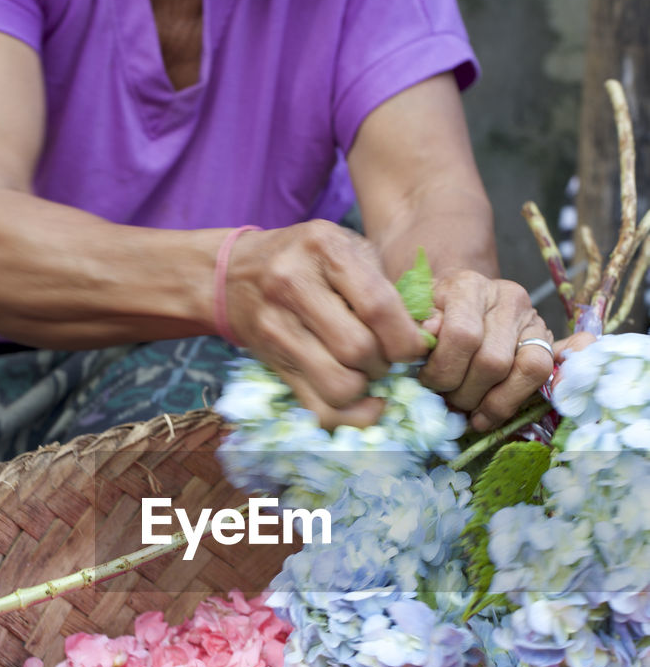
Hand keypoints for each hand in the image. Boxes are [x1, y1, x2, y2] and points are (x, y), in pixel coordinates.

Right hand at [226, 220, 426, 426]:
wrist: (233, 274)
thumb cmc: (308, 260)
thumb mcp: (347, 250)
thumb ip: (389, 285)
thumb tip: (432, 333)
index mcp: (324, 249)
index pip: (377, 306)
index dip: (407, 337)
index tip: (415, 347)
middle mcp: (293, 285)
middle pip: (358, 349)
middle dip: (386, 363)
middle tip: (387, 356)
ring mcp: (277, 327)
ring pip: (339, 384)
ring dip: (366, 388)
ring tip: (368, 372)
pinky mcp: (273, 363)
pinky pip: (318, 408)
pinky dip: (349, 416)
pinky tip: (362, 401)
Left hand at [416, 270, 554, 429]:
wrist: (465, 305)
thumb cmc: (436, 315)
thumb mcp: (417, 318)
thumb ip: (417, 327)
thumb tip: (428, 334)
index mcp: (468, 287)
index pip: (462, 335)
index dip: (442, 369)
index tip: (426, 379)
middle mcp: (506, 298)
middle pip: (490, 361)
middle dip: (461, 391)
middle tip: (444, 396)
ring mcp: (531, 319)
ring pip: (514, 372)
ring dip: (482, 401)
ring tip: (462, 404)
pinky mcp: (546, 341)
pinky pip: (536, 376)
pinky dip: (506, 404)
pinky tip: (483, 416)